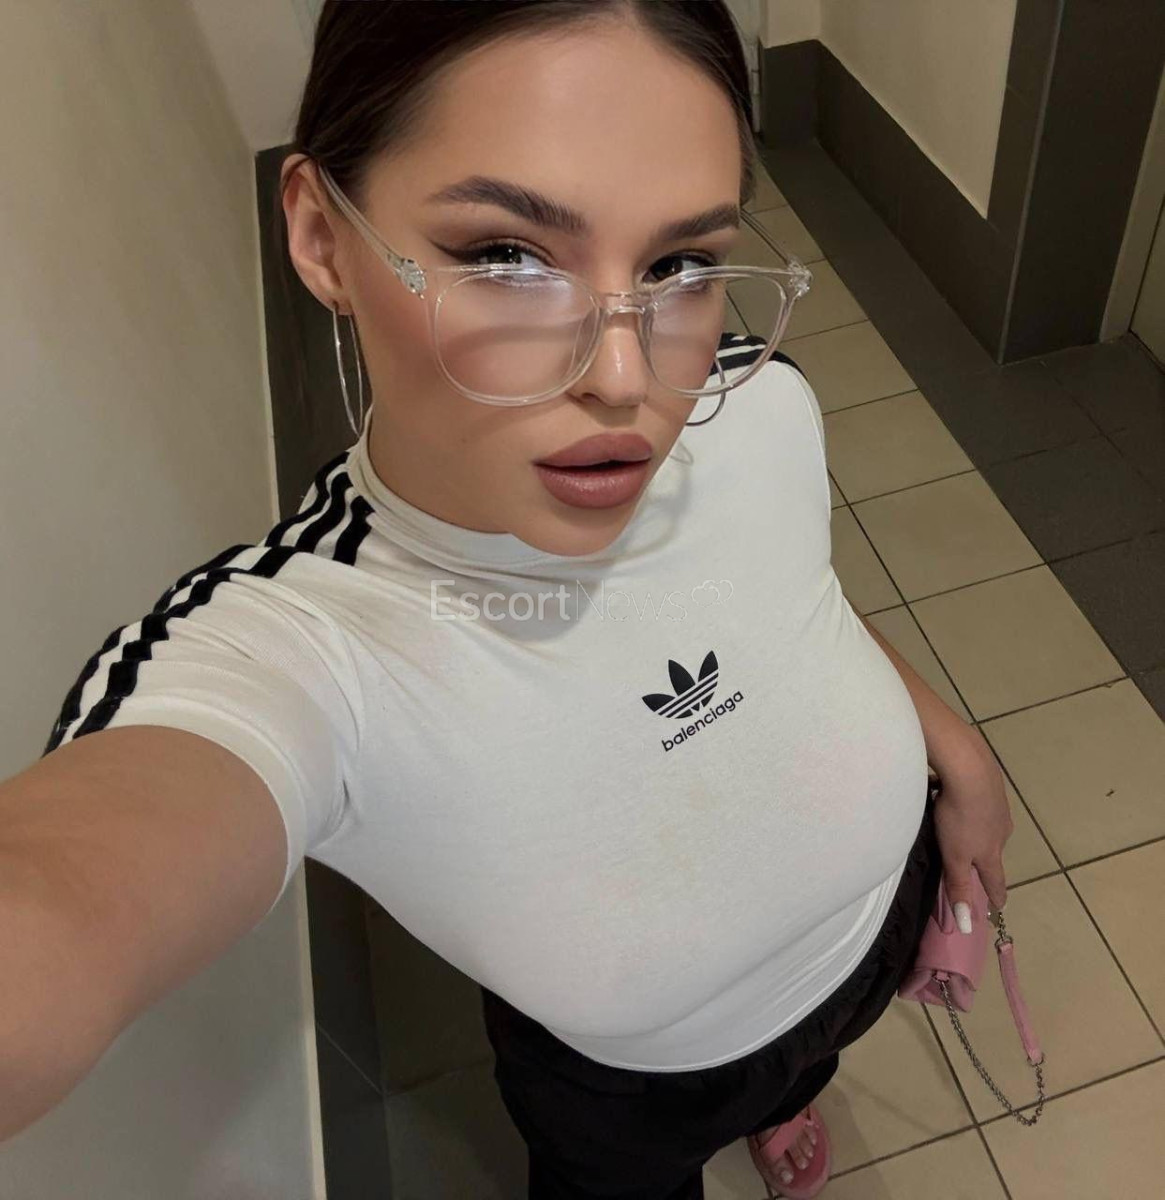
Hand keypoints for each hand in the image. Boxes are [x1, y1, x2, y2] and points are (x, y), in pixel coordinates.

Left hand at [931, 734, 1013, 931]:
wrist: (970, 770)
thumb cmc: (959, 817)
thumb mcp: (954, 856)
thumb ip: (958, 887)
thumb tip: (968, 926)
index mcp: (990, 851)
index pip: (995, 880)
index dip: (996, 895)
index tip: (999, 907)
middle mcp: (1000, 831)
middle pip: (994, 851)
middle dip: (987, 860)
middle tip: (979, 865)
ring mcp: (998, 807)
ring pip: (989, 826)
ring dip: (980, 831)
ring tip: (966, 830)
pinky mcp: (991, 786)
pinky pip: (981, 802)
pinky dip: (973, 806)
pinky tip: (958, 797)